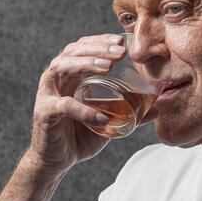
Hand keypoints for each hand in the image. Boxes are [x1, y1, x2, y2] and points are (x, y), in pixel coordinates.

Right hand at [29, 35, 125, 171]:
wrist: (57, 160)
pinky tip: (100, 117)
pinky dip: (83, 110)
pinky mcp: (45, 112)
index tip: (121, 41)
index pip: (82, 48)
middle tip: (120, 52)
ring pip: (62, 68)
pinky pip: (64, 106)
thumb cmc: (80, 135)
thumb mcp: (108, 120)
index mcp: (69, 75)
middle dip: (97, 48)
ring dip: (85, 64)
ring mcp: (48, 94)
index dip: (100, 41)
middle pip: (72, 52)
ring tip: (107, 67)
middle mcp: (56, 79)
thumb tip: (156, 108)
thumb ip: (127, 111)